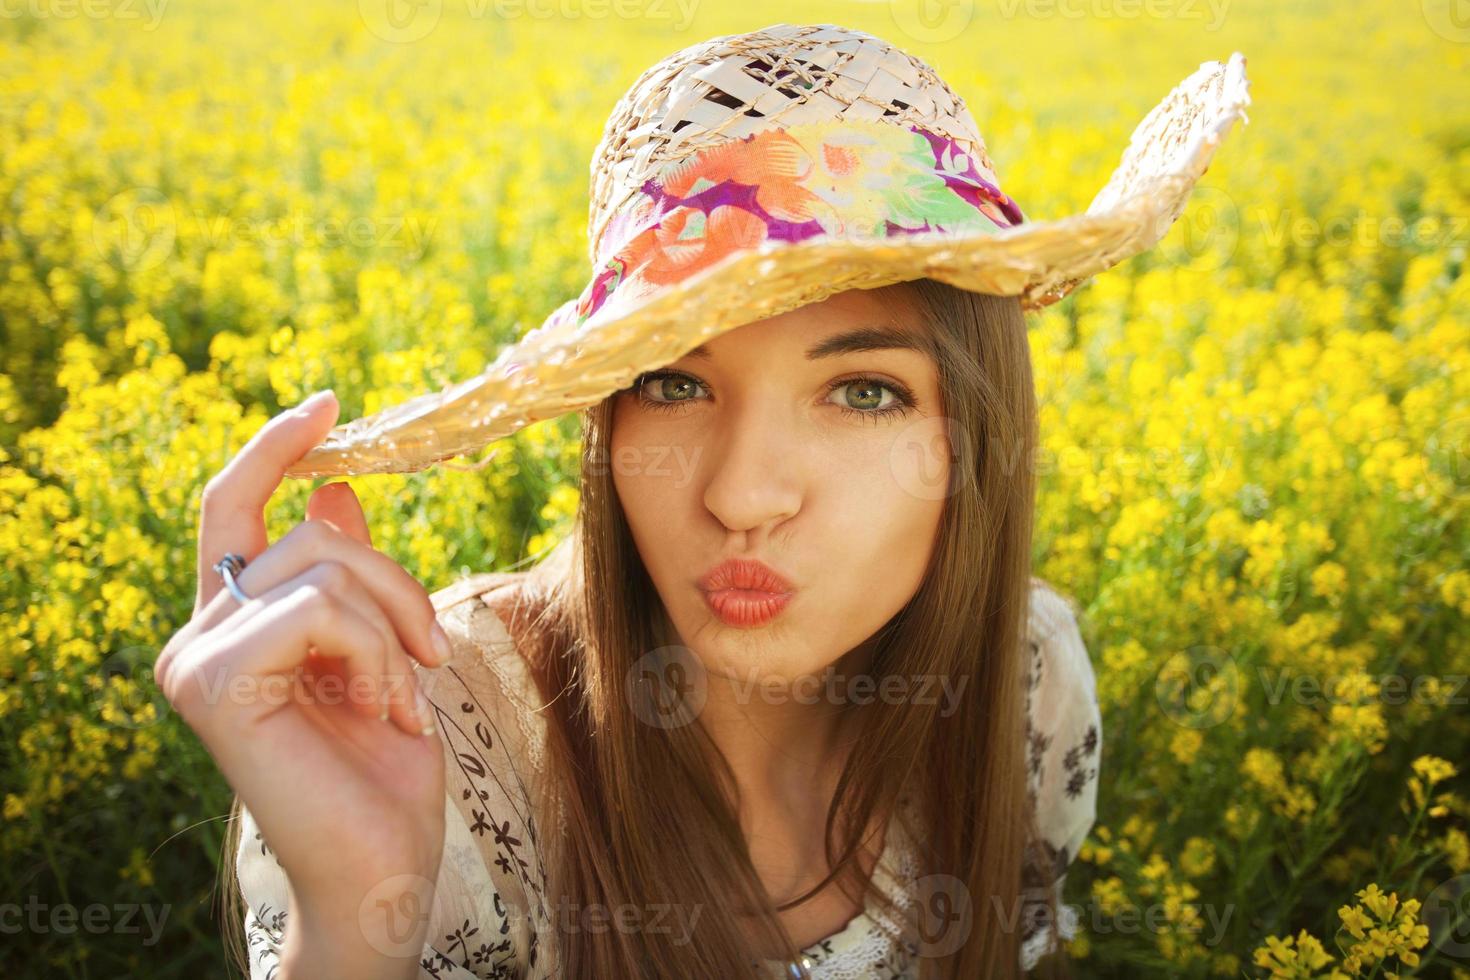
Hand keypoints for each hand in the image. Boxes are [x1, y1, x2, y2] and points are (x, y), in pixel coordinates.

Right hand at [155, 390, 448, 970]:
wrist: (383, 866)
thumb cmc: (386, 768)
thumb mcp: (382, 651)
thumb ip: (349, 578)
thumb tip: (337, 487)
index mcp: (236, 625)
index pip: (234, 507)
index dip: (276, 448)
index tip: (331, 403)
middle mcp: (200, 636)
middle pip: (311, 530)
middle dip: (398, 581)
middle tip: (432, 655)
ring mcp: (197, 659)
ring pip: (325, 562)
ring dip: (398, 623)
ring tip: (407, 694)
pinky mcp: (215, 683)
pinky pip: (323, 610)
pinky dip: (379, 653)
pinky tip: (385, 711)